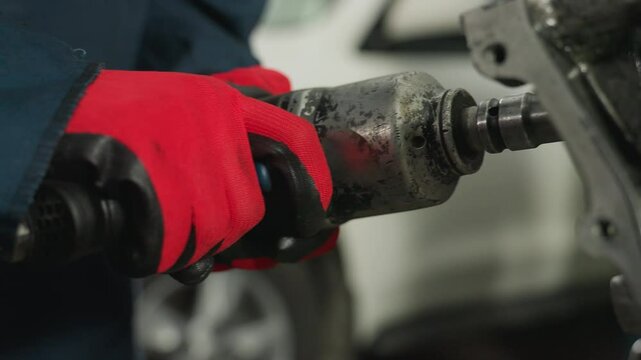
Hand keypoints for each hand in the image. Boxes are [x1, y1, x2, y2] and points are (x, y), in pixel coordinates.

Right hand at [64, 67, 331, 279]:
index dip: (314, 174)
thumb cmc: (126, 110)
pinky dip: (165, 250)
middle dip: (229, 227)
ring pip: (216, 230)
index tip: (319, 199)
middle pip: (249, 207)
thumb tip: (282, 85)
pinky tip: (148, 233)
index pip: (293, 137)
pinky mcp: (153, 189)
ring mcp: (183, 159)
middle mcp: (210, 129)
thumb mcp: (187, 90)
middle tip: (202, 222)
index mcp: (223, 103)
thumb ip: (237, 91)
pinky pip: (178, 243)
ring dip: (194, 241)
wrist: (63, 114)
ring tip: (168, 225)